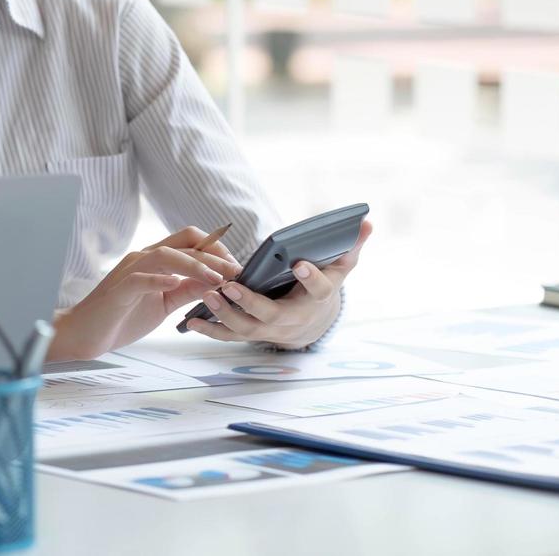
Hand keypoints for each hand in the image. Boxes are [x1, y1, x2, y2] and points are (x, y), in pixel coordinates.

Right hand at [49, 226, 242, 361]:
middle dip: (216, 255)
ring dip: (197, 265)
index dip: (218, 250)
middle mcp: (144, 258)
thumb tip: (215, 284)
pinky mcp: (119, 290)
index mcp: (155, 260)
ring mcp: (130, 271)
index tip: (236, 270)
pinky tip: (175, 284)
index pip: (192, 240)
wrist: (85, 333)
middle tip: (236, 273)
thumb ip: (186, 291)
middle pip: (185, 241)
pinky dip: (159, 279)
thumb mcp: (164, 304)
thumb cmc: (122, 317)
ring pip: (167, 255)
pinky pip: (140, 279)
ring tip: (218, 281)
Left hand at [184, 218, 372, 347]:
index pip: (318, 289)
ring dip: (225, 315)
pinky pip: (231, 336)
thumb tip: (367, 221)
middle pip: (272, 316)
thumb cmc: (322, 287)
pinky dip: (211, 330)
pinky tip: (191, 322)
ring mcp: (271, 330)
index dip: (311, 277)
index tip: (300, 263)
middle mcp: (293, 318)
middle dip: (251, 303)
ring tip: (208, 295)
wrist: (312, 322)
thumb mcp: (340, 267)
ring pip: (248, 329)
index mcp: (316, 298)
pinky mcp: (253, 333)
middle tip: (231, 286)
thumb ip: (351, 245)